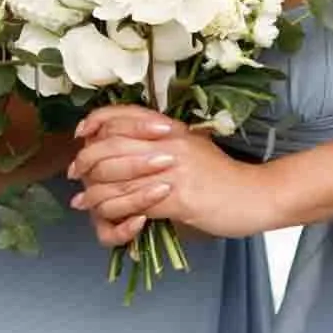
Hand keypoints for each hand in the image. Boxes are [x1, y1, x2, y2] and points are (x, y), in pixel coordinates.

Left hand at [66, 107, 271, 243]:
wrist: (256, 194)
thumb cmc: (222, 174)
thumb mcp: (191, 145)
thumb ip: (161, 140)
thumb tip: (127, 143)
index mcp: (169, 128)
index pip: (121, 115)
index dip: (95, 123)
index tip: (81, 134)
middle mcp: (166, 143)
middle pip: (110, 146)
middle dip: (86, 161)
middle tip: (76, 172)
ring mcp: (171, 170)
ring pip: (117, 178)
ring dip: (96, 193)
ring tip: (84, 201)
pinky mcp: (177, 198)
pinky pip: (136, 204)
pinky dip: (118, 212)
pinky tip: (109, 216)